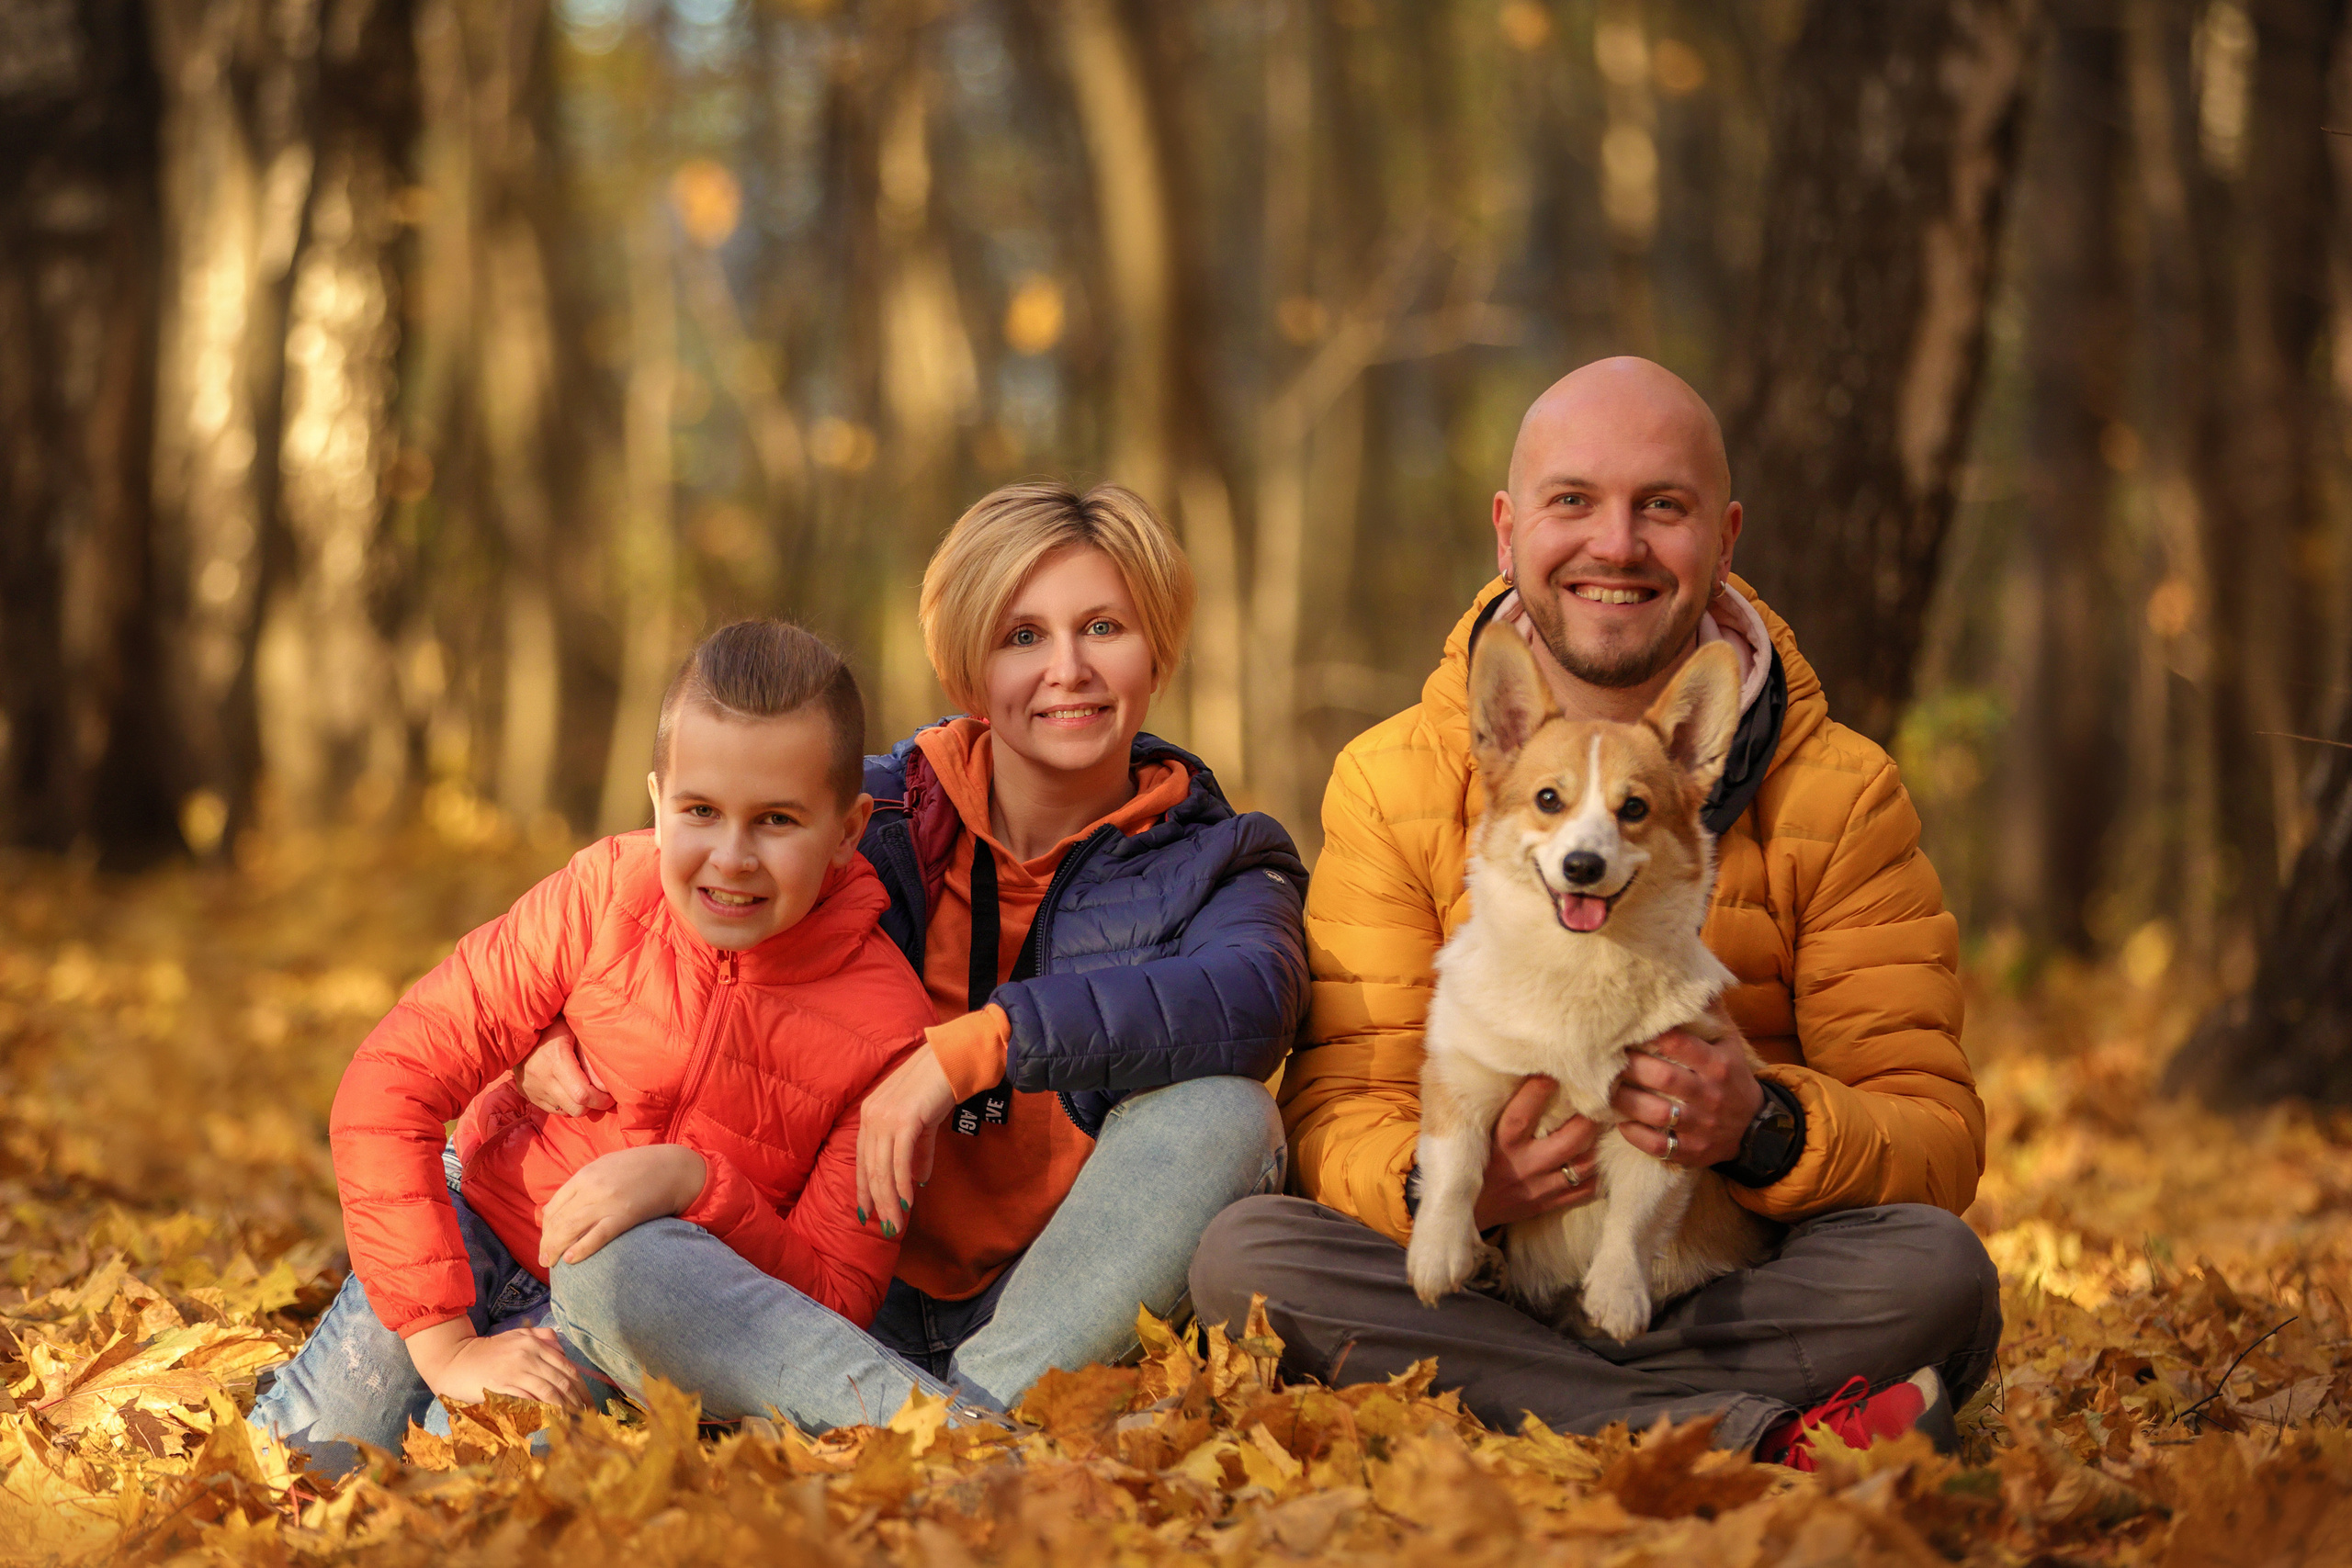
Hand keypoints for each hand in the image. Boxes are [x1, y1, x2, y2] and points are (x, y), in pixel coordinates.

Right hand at [405, 1317, 589, 1409]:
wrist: (455, 1360)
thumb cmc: (488, 1352)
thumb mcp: (516, 1336)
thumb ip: (541, 1337)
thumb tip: (563, 1350)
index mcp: (534, 1342)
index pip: (567, 1366)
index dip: (581, 1385)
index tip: (588, 1400)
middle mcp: (528, 1354)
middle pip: (562, 1379)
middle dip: (578, 1399)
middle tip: (586, 1415)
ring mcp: (515, 1370)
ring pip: (550, 1391)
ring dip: (566, 1407)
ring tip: (574, 1420)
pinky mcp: (503, 1386)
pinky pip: (530, 1400)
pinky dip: (545, 1410)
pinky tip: (553, 1419)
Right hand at [515, 1017, 613, 1115]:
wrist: (519, 1027)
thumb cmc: (555, 1027)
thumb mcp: (576, 1035)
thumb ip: (591, 1061)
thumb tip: (606, 1087)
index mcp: (556, 1061)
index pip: (582, 1094)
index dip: (601, 1100)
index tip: (611, 1097)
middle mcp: (542, 1079)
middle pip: (575, 1108)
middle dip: (593, 1105)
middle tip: (601, 1095)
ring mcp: (532, 1088)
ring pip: (565, 1111)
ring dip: (578, 1105)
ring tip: (584, 1090)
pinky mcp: (526, 1094)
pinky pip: (552, 1109)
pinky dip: (565, 1104)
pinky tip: (568, 1090)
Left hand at [536, 1143, 705, 1267]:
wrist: (675, 1167)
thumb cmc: (643, 1167)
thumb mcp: (608, 1165)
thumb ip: (587, 1182)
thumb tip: (569, 1204)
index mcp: (585, 1175)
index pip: (553, 1206)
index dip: (545, 1228)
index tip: (546, 1241)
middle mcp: (591, 1188)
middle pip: (558, 1220)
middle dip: (546, 1243)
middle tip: (545, 1260)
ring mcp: (607, 1202)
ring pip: (570, 1229)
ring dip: (556, 1249)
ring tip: (552, 1263)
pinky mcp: (625, 1215)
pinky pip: (597, 1235)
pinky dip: (581, 1249)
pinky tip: (571, 1259)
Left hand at [854, 1045, 956, 1236]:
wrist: (954, 1058)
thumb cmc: (938, 1086)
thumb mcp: (923, 1121)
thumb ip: (918, 1150)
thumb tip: (917, 1180)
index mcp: (870, 1115)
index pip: (862, 1160)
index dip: (864, 1189)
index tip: (866, 1213)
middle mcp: (871, 1116)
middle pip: (870, 1169)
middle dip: (876, 1202)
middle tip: (886, 1228)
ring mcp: (886, 1117)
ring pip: (882, 1169)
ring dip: (889, 1201)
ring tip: (896, 1224)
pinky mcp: (905, 1120)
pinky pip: (900, 1160)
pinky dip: (902, 1185)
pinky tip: (907, 1201)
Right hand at [1472, 1075, 1604, 1228]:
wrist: (1471, 1209)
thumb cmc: (1477, 1159)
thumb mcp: (1480, 1133)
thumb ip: (1499, 1106)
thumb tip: (1517, 1069)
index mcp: (1502, 1143)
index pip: (1522, 1114)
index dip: (1539, 1092)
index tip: (1553, 1072)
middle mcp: (1524, 1165)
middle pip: (1569, 1141)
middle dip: (1590, 1119)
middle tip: (1603, 1099)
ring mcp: (1540, 1188)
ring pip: (1584, 1166)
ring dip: (1601, 1145)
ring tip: (1611, 1125)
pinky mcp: (1550, 1204)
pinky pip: (1586, 1190)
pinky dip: (1599, 1172)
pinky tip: (1604, 1156)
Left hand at [1610, 1025, 1761, 1167]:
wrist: (1756, 1129)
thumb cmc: (1732, 1077)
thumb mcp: (1729, 1044)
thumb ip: (1710, 1013)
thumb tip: (1692, 974)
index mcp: (1718, 1065)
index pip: (1682, 1045)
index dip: (1652, 1035)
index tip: (1628, 1028)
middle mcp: (1709, 1095)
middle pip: (1664, 1078)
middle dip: (1632, 1066)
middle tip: (1608, 1056)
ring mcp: (1700, 1125)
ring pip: (1656, 1113)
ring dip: (1625, 1101)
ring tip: (1604, 1088)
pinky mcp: (1691, 1150)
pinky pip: (1657, 1145)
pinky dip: (1634, 1134)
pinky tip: (1620, 1121)